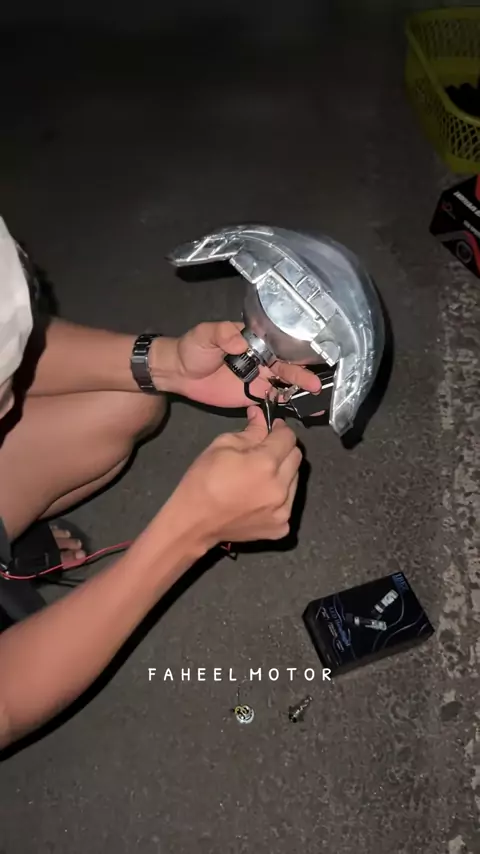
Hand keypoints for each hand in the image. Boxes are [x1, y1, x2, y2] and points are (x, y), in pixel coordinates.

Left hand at [158, 321, 320, 407]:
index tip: (310, 357)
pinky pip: (272, 400)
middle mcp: (260, 359)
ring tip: (316, 399)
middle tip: (315, 384)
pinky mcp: (251, 396)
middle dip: (302, 375)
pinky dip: (286, 404)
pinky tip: (302, 410)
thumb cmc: (192, 348)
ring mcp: (257, 378)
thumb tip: (239, 340)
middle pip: (286, 366)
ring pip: (283, 384)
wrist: (178, 373)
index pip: (278, 344)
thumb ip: (222, 334)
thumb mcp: (205, 335)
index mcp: (253, 341)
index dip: (295, 351)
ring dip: (299, 390)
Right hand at [166, 406, 301, 546]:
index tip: (271, 429)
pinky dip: (279, 497)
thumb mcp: (221, 446)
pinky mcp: (282, 526)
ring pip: (295, 480)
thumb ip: (250, 431)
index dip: (279, 430)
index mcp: (265, 463)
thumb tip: (261, 416)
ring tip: (260, 477)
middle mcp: (280, 487)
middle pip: (296, 457)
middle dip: (283, 450)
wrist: (194, 523)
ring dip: (283, 473)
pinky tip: (259, 498)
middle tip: (265, 452)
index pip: (288, 437)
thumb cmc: (202, 481)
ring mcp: (284, 510)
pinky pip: (289, 503)